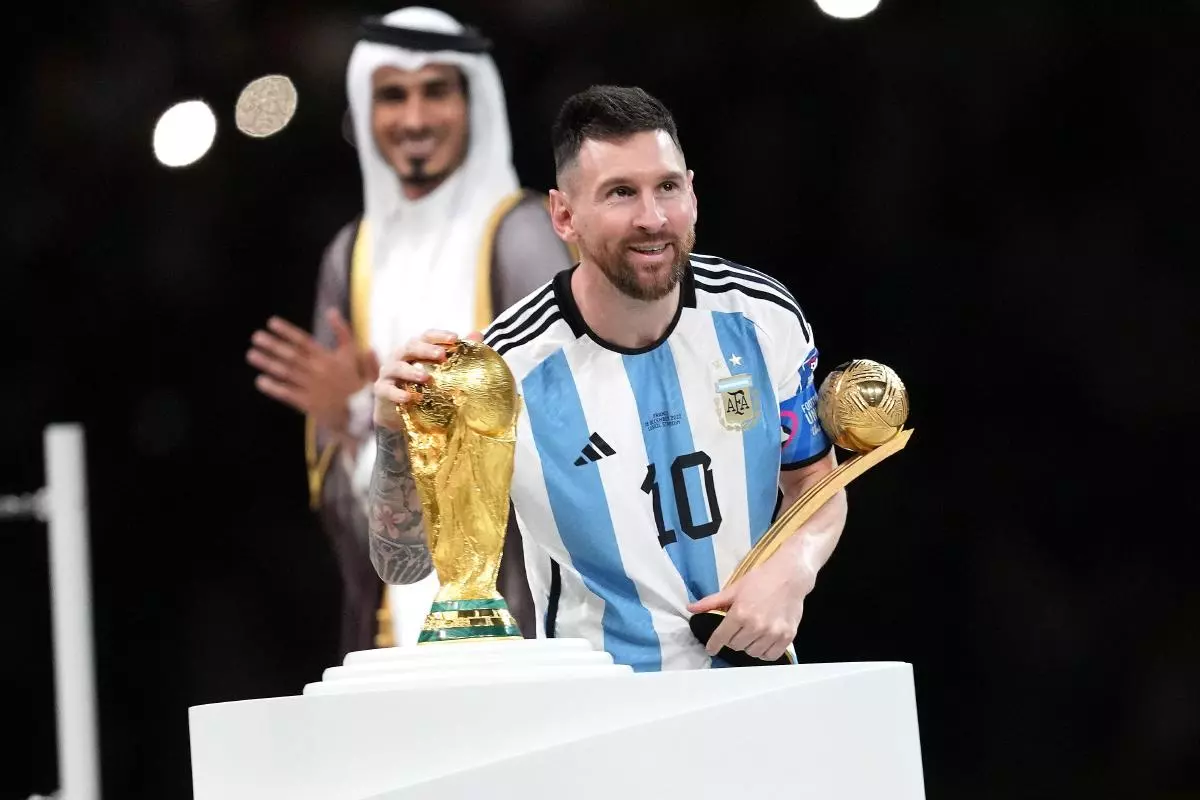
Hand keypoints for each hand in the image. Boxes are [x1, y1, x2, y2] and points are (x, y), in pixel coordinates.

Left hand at [247, 309, 375, 431]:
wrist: (362, 413)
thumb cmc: (357, 382)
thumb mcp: (354, 354)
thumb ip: (343, 332)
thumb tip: (332, 310)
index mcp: (327, 358)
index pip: (303, 341)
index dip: (286, 331)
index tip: (271, 323)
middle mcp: (317, 370)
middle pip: (290, 355)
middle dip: (272, 345)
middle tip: (256, 337)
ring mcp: (311, 387)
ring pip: (286, 372)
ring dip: (267, 363)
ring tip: (252, 355)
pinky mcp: (308, 403)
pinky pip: (287, 393)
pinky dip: (273, 387)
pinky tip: (260, 381)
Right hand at [372, 329, 482, 430]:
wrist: (398, 412)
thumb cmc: (422, 386)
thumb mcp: (439, 371)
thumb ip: (457, 353)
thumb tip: (478, 335)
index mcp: (415, 349)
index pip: (426, 336)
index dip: (439, 335)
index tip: (455, 338)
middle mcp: (400, 357)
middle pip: (410, 347)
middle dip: (426, 349)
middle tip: (442, 355)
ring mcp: (388, 373)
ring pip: (397, 367)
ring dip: (411, 371)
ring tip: (426, 377)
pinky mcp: (382, 390)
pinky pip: (387, 390)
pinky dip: (398, 393)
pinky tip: (409, 398)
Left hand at [686, 555, 814, 661]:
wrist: (789, 576)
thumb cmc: (761, 580)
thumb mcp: (734, 589)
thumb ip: (712, 602)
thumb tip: (690, 608)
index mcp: (740, 614)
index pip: (721, 637)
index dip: (713, 645)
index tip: (711, 649)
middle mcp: (756, 626)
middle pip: (736, 646)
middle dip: (732, 640)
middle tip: (737, 630)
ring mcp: (773, 633)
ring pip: (752, 653)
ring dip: (748, 646)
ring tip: (751, 634)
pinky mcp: (787, 637)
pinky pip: (770, 656)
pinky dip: (764, 652)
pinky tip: (762, 642)